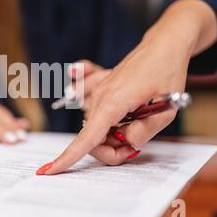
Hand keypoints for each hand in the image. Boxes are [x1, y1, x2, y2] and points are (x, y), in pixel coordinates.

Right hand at [37, 0, 216, 174]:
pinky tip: (99, 91)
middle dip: (114, 148)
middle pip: (94, 138)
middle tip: (139, 138)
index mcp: (112, 104)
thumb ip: (142, 132)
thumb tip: (125, 142)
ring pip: (96, 126)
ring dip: (114, 131)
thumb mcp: (166, 110)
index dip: (67, 158)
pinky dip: (96, 108)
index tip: (49, 171)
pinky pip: (88, 103)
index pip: (86, 138)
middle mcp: (99, 98)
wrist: (164, 45)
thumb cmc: (168, 73)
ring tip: (138, 116)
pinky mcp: (100, 86)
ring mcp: (98, 91)